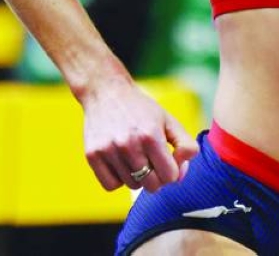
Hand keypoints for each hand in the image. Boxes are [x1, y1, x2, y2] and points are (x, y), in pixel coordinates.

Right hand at [80, 79, 198, 192]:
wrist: (106, 93)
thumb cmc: (142, 110)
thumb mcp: (169, 121)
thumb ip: (185, 146)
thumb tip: (180, 175)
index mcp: (151, 135)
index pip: (170, 176)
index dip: (173, 170)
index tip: (168, 160)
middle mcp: (129, 144)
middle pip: (152, 185)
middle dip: (157, 177)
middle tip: (153, 161)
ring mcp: (108, 151)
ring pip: (132, 186)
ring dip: (138, 177)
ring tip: (136, 157)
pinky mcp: (92, 155)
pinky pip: (110, 186)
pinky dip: (118, 179)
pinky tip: (121, 163)